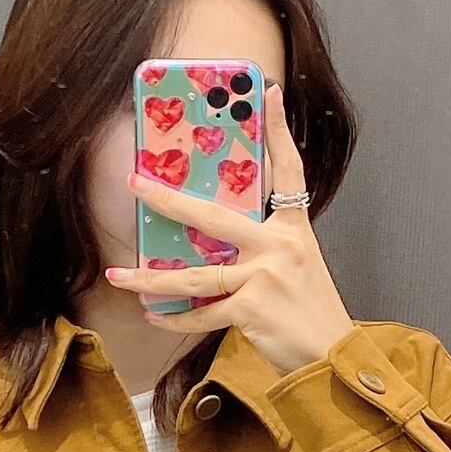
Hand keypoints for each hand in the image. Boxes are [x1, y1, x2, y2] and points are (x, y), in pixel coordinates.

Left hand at [105, 82, 354, 375]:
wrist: (332, 358)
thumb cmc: (311, 314)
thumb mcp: (299, 268)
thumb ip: (266, 249)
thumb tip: (216, 244)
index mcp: (294, 229)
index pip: (288, 171)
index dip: (280, 132)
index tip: (269, 93)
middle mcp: (280, 246)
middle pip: (213, 217)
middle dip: (167, 200)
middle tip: (134, 183)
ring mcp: (265, 276)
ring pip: (195, 276)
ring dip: (150, 279)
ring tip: (118, 275)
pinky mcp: (253, 309)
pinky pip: (203, 313)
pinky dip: (175, 320)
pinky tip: (153, 317)